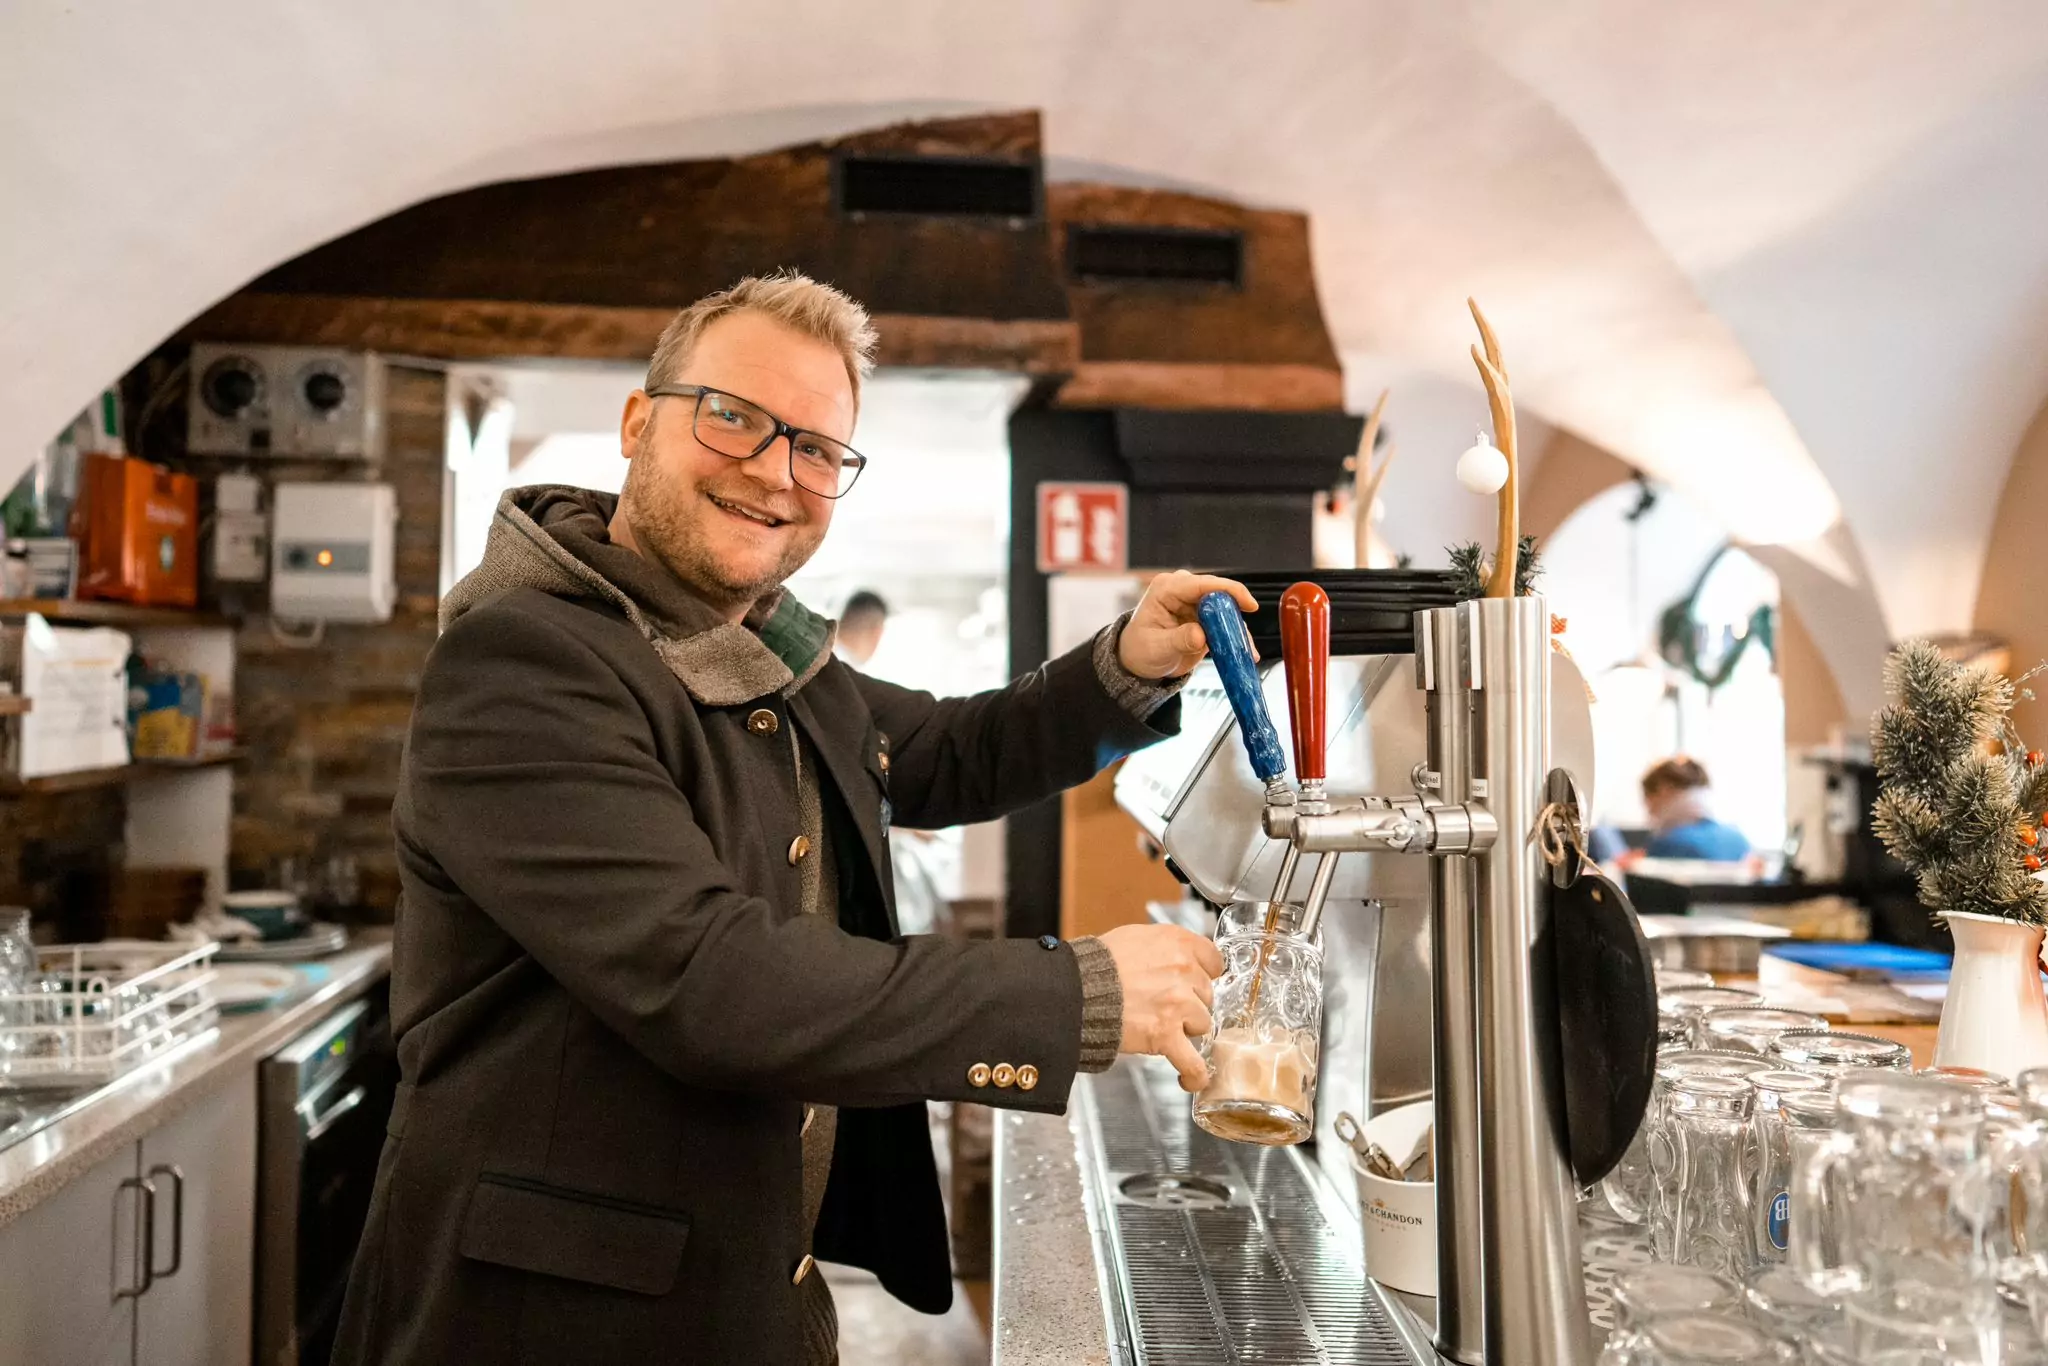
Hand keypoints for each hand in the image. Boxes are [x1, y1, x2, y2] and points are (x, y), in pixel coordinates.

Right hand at [1098, 922, 1224, 1091]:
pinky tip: (1190, 1079)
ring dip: (1185, 1029)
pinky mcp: (1166, 1034)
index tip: (1194, 983)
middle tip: (1161, 1004)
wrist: (1077, 988)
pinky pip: (1193, 1062)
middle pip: (1207, 995)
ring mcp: (1178, 1003)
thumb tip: (1177, 959)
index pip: (1214, 961)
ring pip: (1203, 1024)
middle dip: (1189, 1002)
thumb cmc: (1098, 964)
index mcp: (1177, 943)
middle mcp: (1183, 970)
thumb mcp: (1136, 938)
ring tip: (1159, 1028)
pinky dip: (1194, 1075)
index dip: (1203, 975)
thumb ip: (1165, 948)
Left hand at [1116, 571, 1257, 680]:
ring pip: (1227, 611)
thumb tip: (1201, 635)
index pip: (1202, 584)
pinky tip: (1243, 653)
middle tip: (1244, 640)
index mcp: (1167, 589)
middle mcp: (1184, 591)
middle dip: (1235, 616)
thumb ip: (1178, 640)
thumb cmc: (1140, 649)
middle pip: (1220, 595)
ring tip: (1247, 652)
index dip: (1228, 590)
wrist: (1139, 661)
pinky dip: (1235, 638)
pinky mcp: (1206, 619)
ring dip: (1238, 630)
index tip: (1248, 603)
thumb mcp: (1156, 648)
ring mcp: (1197, 604)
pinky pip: (1226, 625)